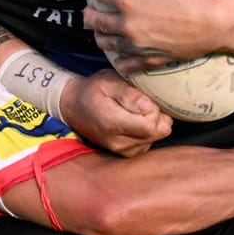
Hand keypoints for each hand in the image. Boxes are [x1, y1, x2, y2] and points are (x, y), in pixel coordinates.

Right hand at [57, 70, 171, 157]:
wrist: (75, 108)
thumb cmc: (93, 90)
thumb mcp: (108, 81)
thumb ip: (129, 94)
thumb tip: (149, 106)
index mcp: (112, 123)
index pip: (151, 125)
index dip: (155, 109)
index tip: (145, 97)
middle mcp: (118, 142)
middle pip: (159, 132)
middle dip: (158, 115)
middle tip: (144, 102)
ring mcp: (123, 150)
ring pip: (157, 137)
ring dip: (153, 122)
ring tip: (136, 110)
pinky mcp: (128, 153)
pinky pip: (150, 141)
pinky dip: (148, 130)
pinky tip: (135, 120)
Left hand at [80, 0, 233, 73]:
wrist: (219, 20)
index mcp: (127, 1)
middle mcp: (128, 26)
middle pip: (97, 20)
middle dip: (88, 13)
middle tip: (88, 8)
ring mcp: (139, 45)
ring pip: (108, 44)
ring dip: (99, 35)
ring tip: (98, 31)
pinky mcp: (153, 59)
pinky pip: (129, 64)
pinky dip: (120, 61)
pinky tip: (118, 59)